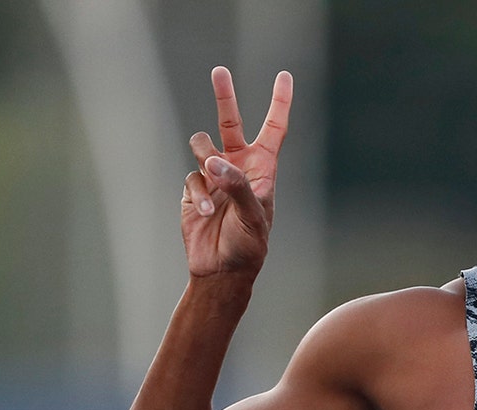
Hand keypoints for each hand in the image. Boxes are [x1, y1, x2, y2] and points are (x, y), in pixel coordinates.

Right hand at [181, 67, 292, 278]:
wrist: (222, 270)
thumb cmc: (249, 245)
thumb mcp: (254, 215)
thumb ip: (237, 185)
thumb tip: (213, 161)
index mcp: (264, 168)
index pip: (274, 128)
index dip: (280, 102)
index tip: (284, 75)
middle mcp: (239, 167)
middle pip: (231, 123)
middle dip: (225, 97)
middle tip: (219, 71)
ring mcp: (214, 176)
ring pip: (202, 146)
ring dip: (205, 162)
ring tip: (216, 192)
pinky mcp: (195, 189)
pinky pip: (191, 178)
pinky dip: (200, 194)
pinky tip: (209, 213)